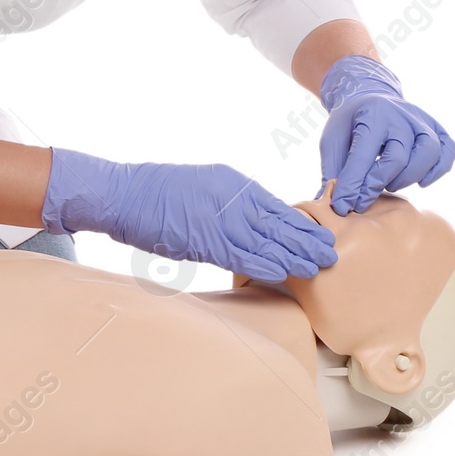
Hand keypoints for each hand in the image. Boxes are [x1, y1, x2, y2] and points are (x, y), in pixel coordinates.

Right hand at [42, 147, 336, 281]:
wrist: (122, 193)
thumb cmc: (154, 191)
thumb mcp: (200, 186)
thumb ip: (226, 203)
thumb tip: (246, 222)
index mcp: (232, 183)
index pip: (275, 206)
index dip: (300, 222)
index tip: (320, 233)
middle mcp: (231, 198)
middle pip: (279, 222)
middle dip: (307, 239)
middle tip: (332, 252)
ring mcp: (219, 218)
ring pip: (267, 240)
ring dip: (294, 254)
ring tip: (319, 265)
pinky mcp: (204, 239)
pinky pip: (241, 254)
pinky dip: (264, 263)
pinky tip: (284, 272)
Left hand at [317, 55, 454, 213]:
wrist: (368, 96)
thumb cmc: (349, 124)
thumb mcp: (332, 141)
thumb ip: (332, 172)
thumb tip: (327, 205)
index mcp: (371, 116)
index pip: (363, 155)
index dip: (353, 184)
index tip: (342, 205)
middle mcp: (400, 116)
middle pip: (398, 157)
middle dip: (378, 184)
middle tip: (363, 199)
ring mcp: (421, 120)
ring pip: (428, 152)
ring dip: (409, 177)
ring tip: (390, 185)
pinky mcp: (436, 127)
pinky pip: (448, 149)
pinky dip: (438, 169)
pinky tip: (421, 181)